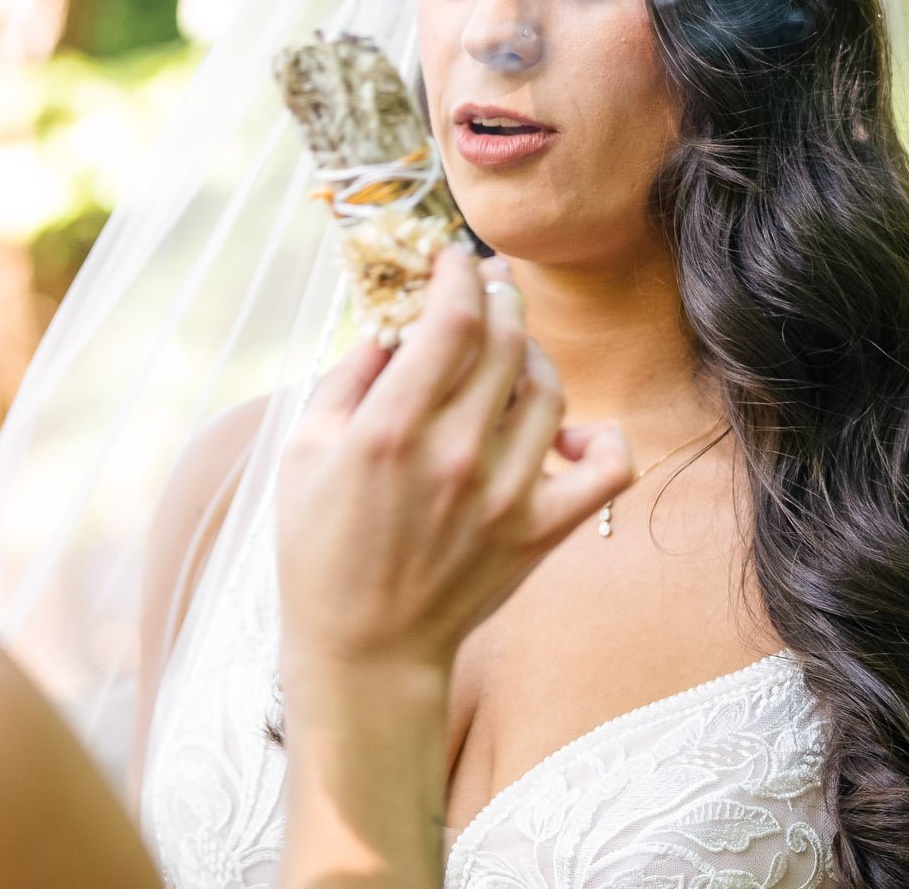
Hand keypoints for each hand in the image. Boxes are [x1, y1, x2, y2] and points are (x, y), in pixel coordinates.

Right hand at [275, 246, 631, 681]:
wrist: (365, 650)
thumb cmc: (320, 548)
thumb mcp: (303, 450)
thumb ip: (347, 376)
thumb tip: (390, 318)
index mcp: (390, 431)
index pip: (453, 320)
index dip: (460, 274)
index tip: (453, 259)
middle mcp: (455, 456)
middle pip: (507, 341)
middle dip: (499, 296)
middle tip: (487, 285)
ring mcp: (506, 495)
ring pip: (549, 389)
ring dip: (532, 354)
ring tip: (506, 354)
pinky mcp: (541, 531)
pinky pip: (605, 467)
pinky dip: (598, 435)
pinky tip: (563, 429)